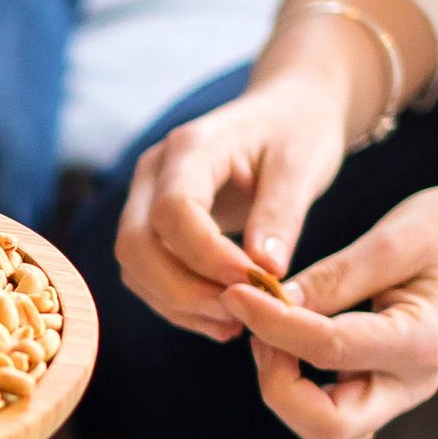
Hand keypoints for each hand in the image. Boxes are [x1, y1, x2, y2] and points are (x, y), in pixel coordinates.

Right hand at [116, 74, 349, 341]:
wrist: (285, 115)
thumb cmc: (297, 131)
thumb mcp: (303, 165)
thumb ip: (280, 215)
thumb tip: (264, 271)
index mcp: (191, 146)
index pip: (173, 209)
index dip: (206, 255)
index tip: (252, 281)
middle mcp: (153, 172)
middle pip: (136, 244)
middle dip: (183, 290)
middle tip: (238, 313)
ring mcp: (143, 200)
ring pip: (134, 267)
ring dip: (178, 304)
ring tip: (233, 323)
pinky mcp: (149, 229)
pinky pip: (145, 276)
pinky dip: (177, 305)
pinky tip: (220, 318)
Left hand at [220, 172, 437, 438]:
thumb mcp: (392, 239)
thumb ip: (331, 279)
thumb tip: (268, 304)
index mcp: (423, 342)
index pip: (328, 350)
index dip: (271, 324)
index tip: (235, 293)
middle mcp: (411, 382)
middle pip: (325, 426)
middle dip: (277, 385)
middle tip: (257, 329)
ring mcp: (396, 392)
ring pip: (320, 425)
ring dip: (280, 385)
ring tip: (267, 326)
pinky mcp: (379, 387)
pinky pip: (324, 406)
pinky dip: (292, 380)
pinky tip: (281, 337)